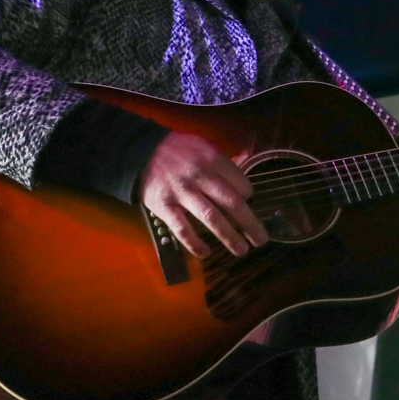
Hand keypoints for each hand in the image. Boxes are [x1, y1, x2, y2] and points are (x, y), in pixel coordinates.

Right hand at [137, 132, 267, 257]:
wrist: (138, 152)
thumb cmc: (177, 151)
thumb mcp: (203, 146)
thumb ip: (225, 159)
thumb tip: (248, 159)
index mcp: (212, 159)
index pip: (240, 182)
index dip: (249, 195)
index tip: (249, 204)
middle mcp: (200, 176)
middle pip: (231, 203)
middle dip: (249, 224)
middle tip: (260, 240)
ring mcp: (181, 193)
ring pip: (211, 218)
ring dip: (229, 237)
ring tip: (242, 250)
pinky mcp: (164, 207)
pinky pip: (182, 229)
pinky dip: (195, 244)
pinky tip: (205, 253)